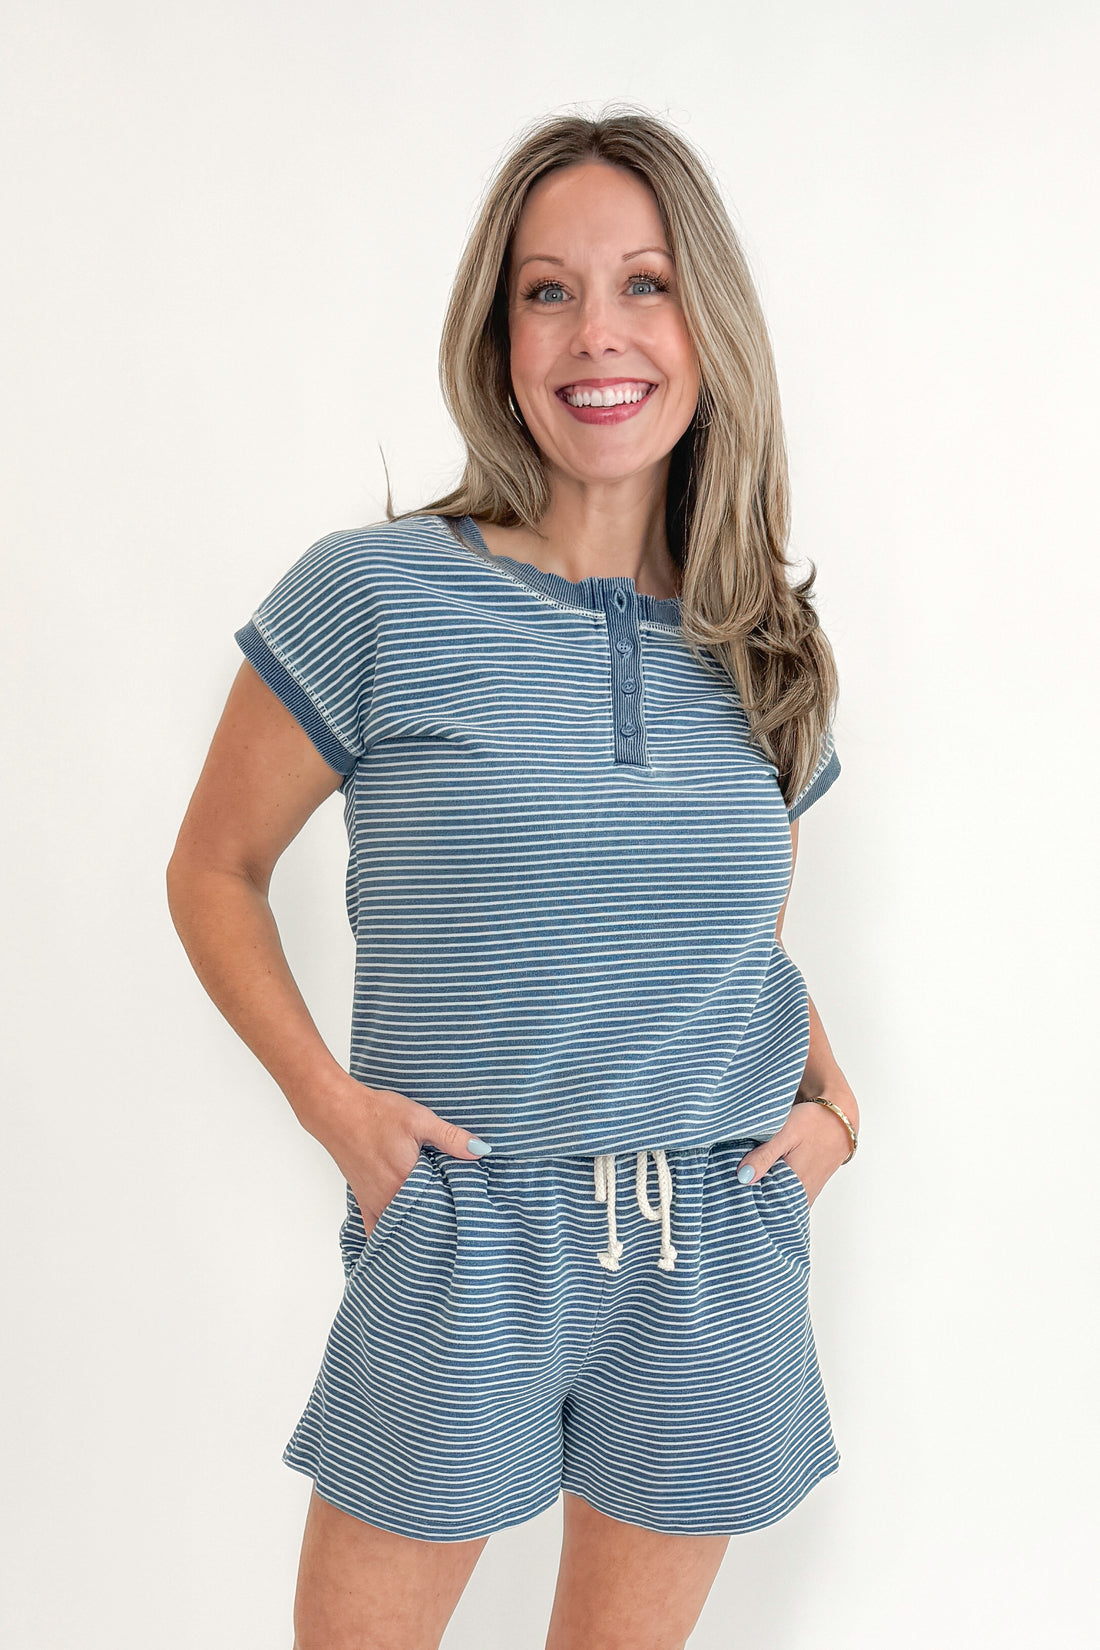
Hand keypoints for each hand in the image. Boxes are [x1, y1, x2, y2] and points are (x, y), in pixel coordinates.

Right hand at [310, 1077, 491, 1237]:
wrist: (337, 1111)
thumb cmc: (376, 1114)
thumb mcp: (420, 1120)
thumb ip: (451, 1138)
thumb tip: (481, 1150)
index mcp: (406, 1183)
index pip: (439, 1209)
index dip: (456, 1210)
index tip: (471, 1211)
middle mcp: (388, 1199)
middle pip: (420, 1222)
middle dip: (439, 1223)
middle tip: (457, 1221)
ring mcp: (374, 1202)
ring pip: (400, 1227)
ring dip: (416, 1229)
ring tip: (436, 1229)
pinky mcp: (362, 1199)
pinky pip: (375, 1228)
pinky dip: (388, 1235)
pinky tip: (401, 1240)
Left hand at [735, 1094, 857, 1206]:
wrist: (840, 1118)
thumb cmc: (814, 1123)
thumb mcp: (786, 1133)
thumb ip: (764, 1156)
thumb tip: (743, 1178)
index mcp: (795, 1185)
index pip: (763, 1206)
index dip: (744, 1199)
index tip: (728, 1192)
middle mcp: (803, 1195)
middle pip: (770, 1207)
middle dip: (751, 1199)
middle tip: (732, 1188)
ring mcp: (807, 1193)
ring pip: (778, 1202)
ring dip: (763, 1195)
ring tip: (745, 1182)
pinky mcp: (808, 1188)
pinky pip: (787, 1197)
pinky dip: (774, 1190)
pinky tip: (763, 1180)